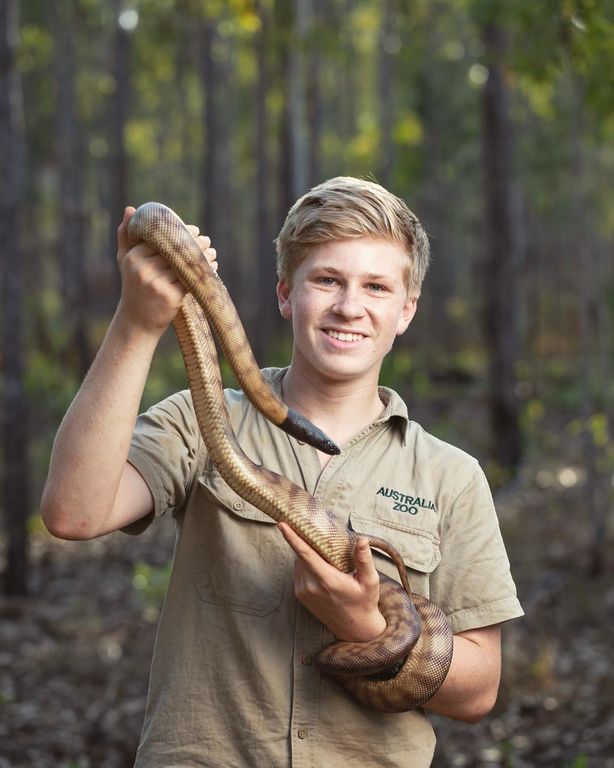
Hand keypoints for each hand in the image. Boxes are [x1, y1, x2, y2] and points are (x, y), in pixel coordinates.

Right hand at [115, 207, 216, 337]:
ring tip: (212, 253)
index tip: (194, 230)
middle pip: (174, 251)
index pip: (161, 239)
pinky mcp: (170, 297)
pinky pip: (190, 280)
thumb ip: (126, 236)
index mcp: (134, 257)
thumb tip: (131, 209)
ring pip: (184, 265)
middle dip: (193, 244)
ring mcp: (157, 284)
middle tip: (207, 240)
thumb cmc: (133, 289)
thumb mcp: (125, 262)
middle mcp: (144, 269)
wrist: (137, 323)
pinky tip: (211, 269)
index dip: (179, 233)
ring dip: (202, 258)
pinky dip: (202, 274)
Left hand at [278, 522, 385, 641]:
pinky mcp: (300, 596)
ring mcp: (303, 592)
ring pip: (298, 563)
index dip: (292, 538)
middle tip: (320, 536)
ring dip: (307, 555)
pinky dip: (305, 565)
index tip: (282, 524)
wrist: (355, 629)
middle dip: (307, 542)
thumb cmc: (364, 602)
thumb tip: (362, 540)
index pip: (305, 554)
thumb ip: (364, 560)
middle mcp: (311, 586)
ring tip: (326, 556)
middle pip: (301, 555)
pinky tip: (320, 567)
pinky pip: (298, 572)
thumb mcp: (370, 581)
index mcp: (327, 580)